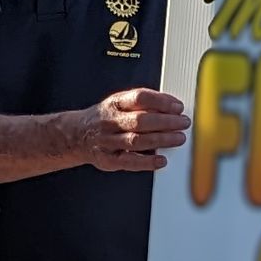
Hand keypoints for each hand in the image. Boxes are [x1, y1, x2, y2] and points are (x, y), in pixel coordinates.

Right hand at [72, 86, 191, 172]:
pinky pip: (129, 162)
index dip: (161, 102)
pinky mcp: (108, 160)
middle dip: (166, 122)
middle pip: (140, 120)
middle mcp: (110, 122)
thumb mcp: (119, 103)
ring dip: (161, 140)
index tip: (177, 107)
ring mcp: (108, 141)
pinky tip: (161, 160)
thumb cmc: (105, 118)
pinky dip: (147, 162)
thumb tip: (172, 105)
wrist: (77, 135)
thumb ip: (143, 103)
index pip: (140, 98)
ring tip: (178, 138)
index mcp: (115, 103)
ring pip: (136, 141)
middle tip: (183, 123)